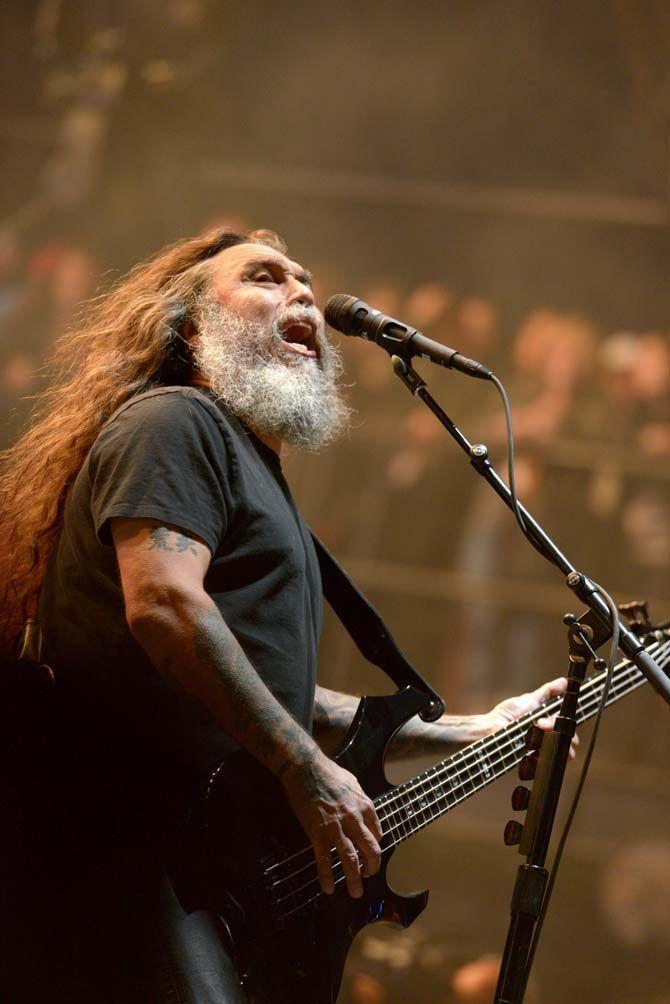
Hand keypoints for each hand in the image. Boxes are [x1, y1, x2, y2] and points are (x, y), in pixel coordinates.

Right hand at [279, 751, 382, 897]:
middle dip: (372, 868)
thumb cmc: (328, 772)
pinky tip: (328, 889)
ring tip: (356, 892)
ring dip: (354, 879)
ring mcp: (336, 827)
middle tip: (369, 877)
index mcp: (365, 806)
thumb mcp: (353, 782)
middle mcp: (354, 819)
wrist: (305, 767)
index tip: (370, 854)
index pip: (377, 834)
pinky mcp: (317, 832)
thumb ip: (360, 799)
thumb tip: (365, 812)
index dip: (375, 847)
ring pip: (350, 859)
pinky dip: (327, 876)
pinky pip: (324, 859)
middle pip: (370, 850)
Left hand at [481, 677, 579, 758]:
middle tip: (542, 724)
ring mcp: (541, 748)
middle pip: (565, 736)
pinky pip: (545, 762)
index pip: (566, 723)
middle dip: (558, 729)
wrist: (491, 731)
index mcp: (547, 720)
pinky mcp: (534, 760)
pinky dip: (542, 756)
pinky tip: (535, 750)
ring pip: (559, 749)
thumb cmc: (507, 715)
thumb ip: (548, 692)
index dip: (569, 723)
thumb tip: (564, 682)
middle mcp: (546, 735)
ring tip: (536, 733)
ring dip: (551, 741)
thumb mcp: (529, 700)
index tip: (568, 720)